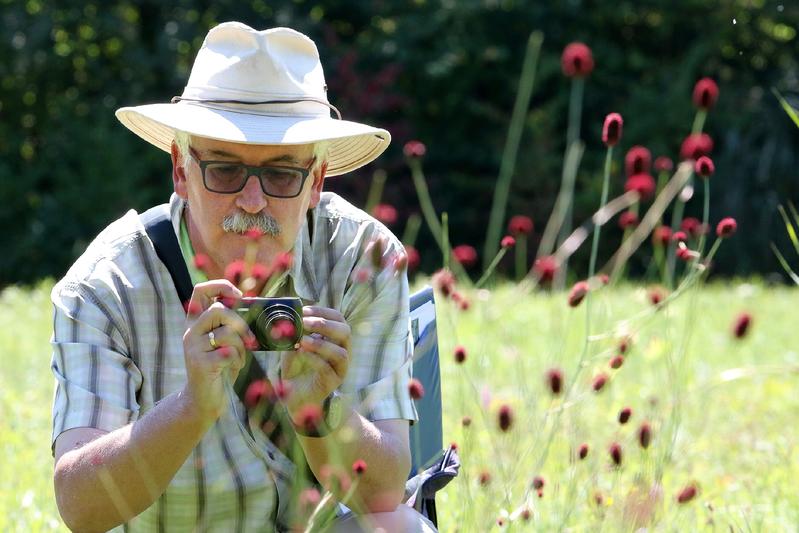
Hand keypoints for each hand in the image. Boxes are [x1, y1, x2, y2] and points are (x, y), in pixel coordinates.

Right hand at [181, 280, 255, 424]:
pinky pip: (229, 352)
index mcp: (196, 323)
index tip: (239, 296)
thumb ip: (231, 324)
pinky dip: (238, 361)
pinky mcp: (200, 364)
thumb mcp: (224, 342)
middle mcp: (191, 332)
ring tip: (238, 359)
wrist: (204, 400)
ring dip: (241, 347)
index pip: (201, 291)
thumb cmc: (220, 367)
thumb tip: (252, 307)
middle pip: (219, 310)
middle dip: (240, 323)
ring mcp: (193, 348)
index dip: (221, 286)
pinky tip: (232, 369)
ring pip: (227, 333)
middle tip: (249, 339)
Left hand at [280, 306, 350, 422]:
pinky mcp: (333, 382)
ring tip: (302, 341)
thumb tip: (289, 315)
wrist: (294, 395)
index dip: (322, 311)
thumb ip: (295, 331)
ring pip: (341, 353)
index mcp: (336, 338)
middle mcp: (343, 350)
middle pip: (345, 331)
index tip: (304, 310)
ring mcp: (340, 368)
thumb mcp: (294, 344)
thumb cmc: (296, 367)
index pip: (338, 318)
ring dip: (321, 344)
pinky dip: (314, 359)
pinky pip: (328, 369)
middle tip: (305, 323)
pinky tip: (302, 353)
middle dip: (325, 325)